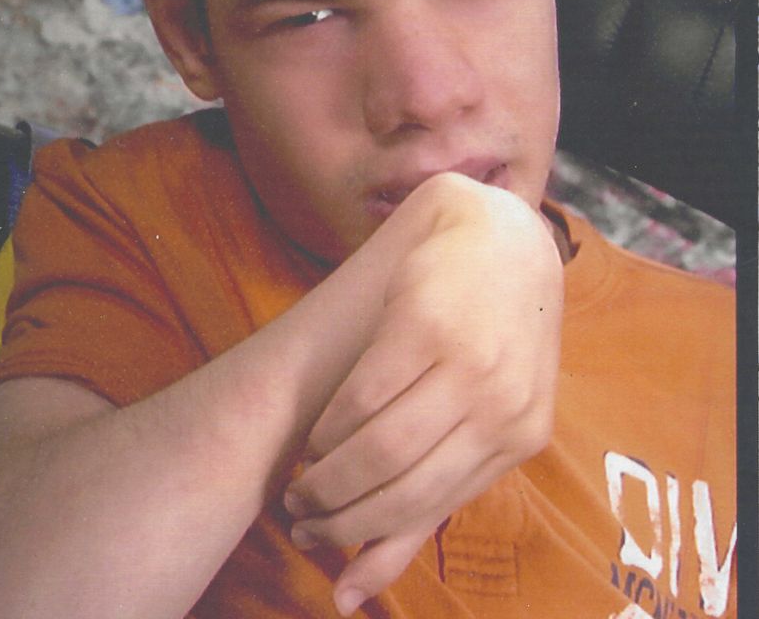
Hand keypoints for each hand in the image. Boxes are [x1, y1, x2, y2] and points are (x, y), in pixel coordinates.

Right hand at [284, 175, 563, 613]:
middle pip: (399, 485)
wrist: (500, 237)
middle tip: (299, 512)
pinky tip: (319, 427)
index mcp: (522, 435)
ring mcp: (467, 360)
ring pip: (378, 445)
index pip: (431, 510)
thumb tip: (353, 592)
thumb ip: (430, 494)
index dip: (365, 537)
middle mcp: (501, 403)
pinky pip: (364, 390)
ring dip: (326, 473)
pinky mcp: (426, 319)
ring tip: (301, 477)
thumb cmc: (488, 335)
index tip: (318, 545)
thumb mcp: (480, 415)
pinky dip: (332, 421)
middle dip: (336, 513)